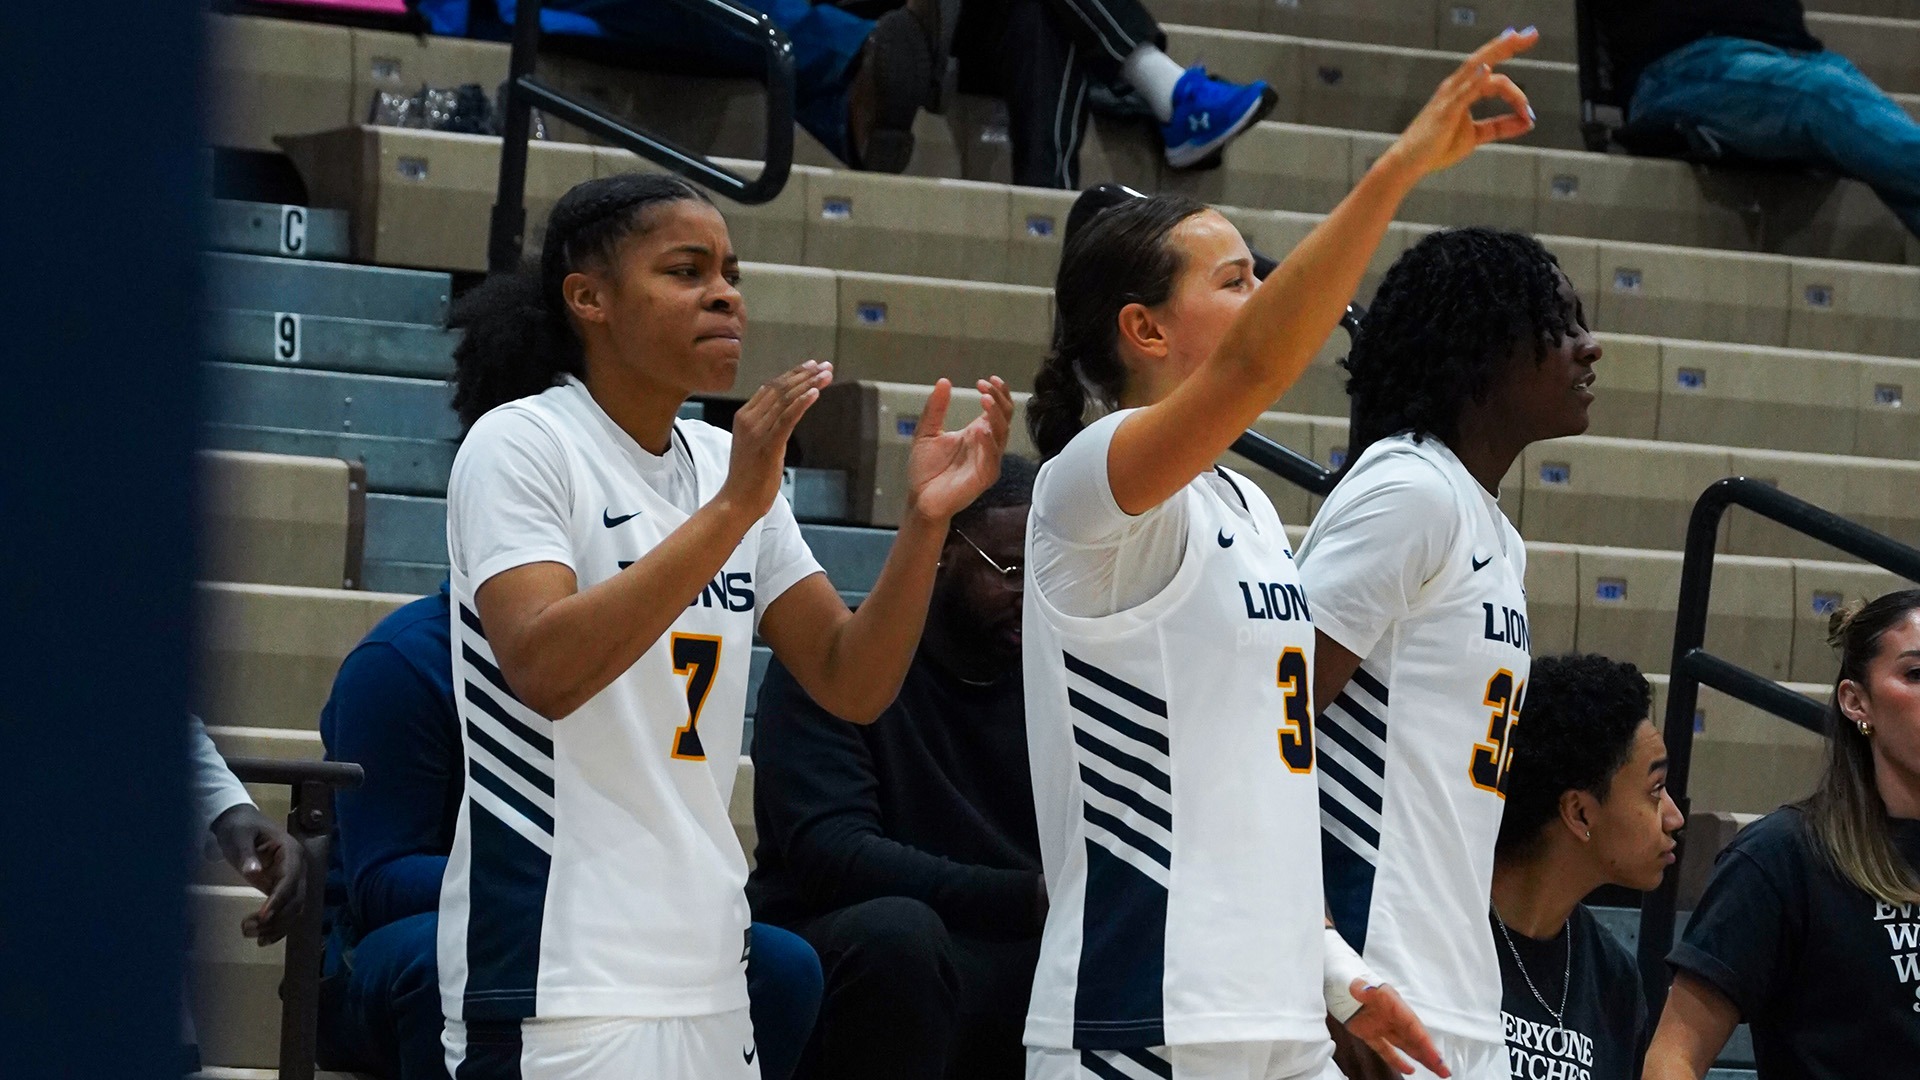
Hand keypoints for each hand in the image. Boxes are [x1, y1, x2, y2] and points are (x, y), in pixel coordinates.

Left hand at [210, 803, 306, 946]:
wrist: (241, 824)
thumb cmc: (240, 827)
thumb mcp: (238, 836)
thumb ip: (246, 853)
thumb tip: (254, 872)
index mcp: (291, 851)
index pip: (291, 879)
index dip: (279, 899)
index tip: (263, 916)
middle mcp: (298, 867)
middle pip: (296, 899)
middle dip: (276, 918)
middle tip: (246, 928)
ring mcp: (292, 880)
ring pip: (294, 910)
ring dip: (276, 926)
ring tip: (248, 933)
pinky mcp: (283, 890)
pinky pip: (286, 912)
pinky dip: (277, 928)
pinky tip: (262, 940)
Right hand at [719, 360, 833, 522]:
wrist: (737, 500)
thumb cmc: (749, 476)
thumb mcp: (755, 443)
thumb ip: (766, 425)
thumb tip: (785, 413)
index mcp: (744, 416)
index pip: (770, 387)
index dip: (793, 374)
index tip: (811, 366)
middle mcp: (749, 419)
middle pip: (780, 389)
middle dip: (805, 375)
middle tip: (825, 366)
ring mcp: (757, 431)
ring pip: (785, 399)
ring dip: (809, 384)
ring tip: (826, 375)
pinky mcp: (768, 444)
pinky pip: (787, 418)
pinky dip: (802, 403)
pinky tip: (815, 393)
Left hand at [904, 377, 1014, 521]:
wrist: (920, 498)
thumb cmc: (926, 471)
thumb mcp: (927, 432)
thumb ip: (935, 408)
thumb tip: (943, 382)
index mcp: (976, 434)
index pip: (997, 410)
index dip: (997, 393)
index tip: (986, 380)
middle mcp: (986, 445)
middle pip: (1004, 418)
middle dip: (999, 399)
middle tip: (985, 387)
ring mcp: (988, 460)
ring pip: (1002, 434)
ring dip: (996, 416)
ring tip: (985, 400)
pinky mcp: (985, 476)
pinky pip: (993, 458)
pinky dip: (989, 443)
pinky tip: (981, 429)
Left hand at [1339, 981, 1449, 1076]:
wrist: (1337, 979)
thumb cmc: (1350, 977)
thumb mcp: (1358, 982)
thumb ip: (1364, 987)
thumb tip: (1365, 988)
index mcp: (1394, 1005)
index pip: (1414, 1029)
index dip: (1426, 1044)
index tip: (1438, 1058)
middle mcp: (1392, 1017)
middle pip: (1415, 1040)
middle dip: (1430, 1055)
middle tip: (1445, 1071)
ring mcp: (1381, 1026)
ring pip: (1405, 1045)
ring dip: (1420, 1058)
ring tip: (1437, 1071)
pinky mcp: (1368, 1033)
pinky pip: (1385, 1049)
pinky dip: (1396, 1060)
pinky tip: (1409, 1070)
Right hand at [1384, 27, 1536, 177]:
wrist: (1410, 162)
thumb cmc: (1437, 148)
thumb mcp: (1476, 136)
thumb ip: (1500, 127)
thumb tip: (1527, 122)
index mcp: (1463, 91)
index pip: (1496, 81)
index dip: (1516, 95)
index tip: (1529, 114)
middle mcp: (1456, 87)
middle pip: (1486, 59)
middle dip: (1509, 45)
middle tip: (1532, 34)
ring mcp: (1450, 95)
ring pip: (1477, 66)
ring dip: (1498, 51)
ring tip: (1516, 38)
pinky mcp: (1446, 109)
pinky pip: (1464, 92)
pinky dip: (1475, 80)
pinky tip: (1486, 70)